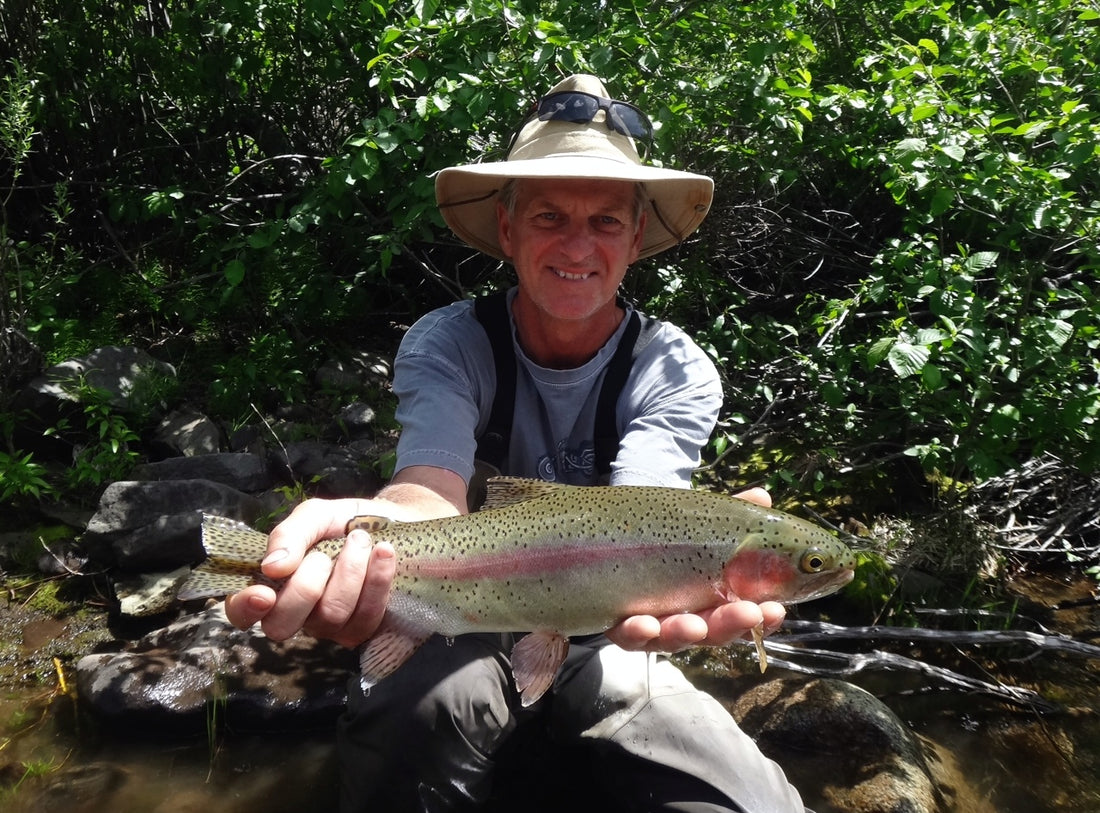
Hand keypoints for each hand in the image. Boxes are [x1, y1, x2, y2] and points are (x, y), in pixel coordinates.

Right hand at [223, 497, 395, 647]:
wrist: (392, 522)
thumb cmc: (343, 523)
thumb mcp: (314, 516)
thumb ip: (290, 535)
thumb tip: (271, 566)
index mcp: (272, 584)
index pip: (241, 612)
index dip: (246, 608)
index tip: (265, 592)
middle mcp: (295, 613)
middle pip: (281, 625)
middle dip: (305, 586)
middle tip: (323, 554)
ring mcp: (328, 626)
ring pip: (329, 616)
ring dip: (348, 572)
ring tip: (360, 540)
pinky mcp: (362, 628)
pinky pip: (365, 616)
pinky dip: (376, 579)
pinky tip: (382, 552)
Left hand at [604, 485, 783, 652]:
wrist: (615, 540)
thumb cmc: (669, 539)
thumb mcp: (699, 525)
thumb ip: (730, 516)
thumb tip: (761, 496)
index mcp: (714, 601)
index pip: (744, 616)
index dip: (763, 618)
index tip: (777, 609)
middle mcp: (687, 618)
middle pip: (712, 632)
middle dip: (730, 625)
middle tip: (750, 613)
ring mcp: (654, 624)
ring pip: (672, 638)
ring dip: (685, 632)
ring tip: (693, 625)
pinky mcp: (621, 626)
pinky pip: (629, 636)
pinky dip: (637, 633)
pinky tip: (644, 624)